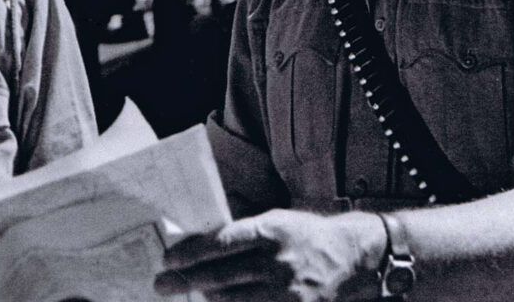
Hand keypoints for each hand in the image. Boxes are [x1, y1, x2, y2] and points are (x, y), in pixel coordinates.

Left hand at [154, 209, 384, 301]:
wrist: (352, 257)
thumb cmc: (306, 236)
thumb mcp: (277, 220)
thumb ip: (243, 232)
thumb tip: (200, 244)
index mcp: (271, 230)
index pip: (221, 242)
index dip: (191, 252)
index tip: (168, 258)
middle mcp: (278, 260)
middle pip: (221, 274)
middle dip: (185, 280)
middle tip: (161, 283)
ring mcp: (286, 290)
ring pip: (232, 299)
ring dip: (205, 297)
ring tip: (189, 291)